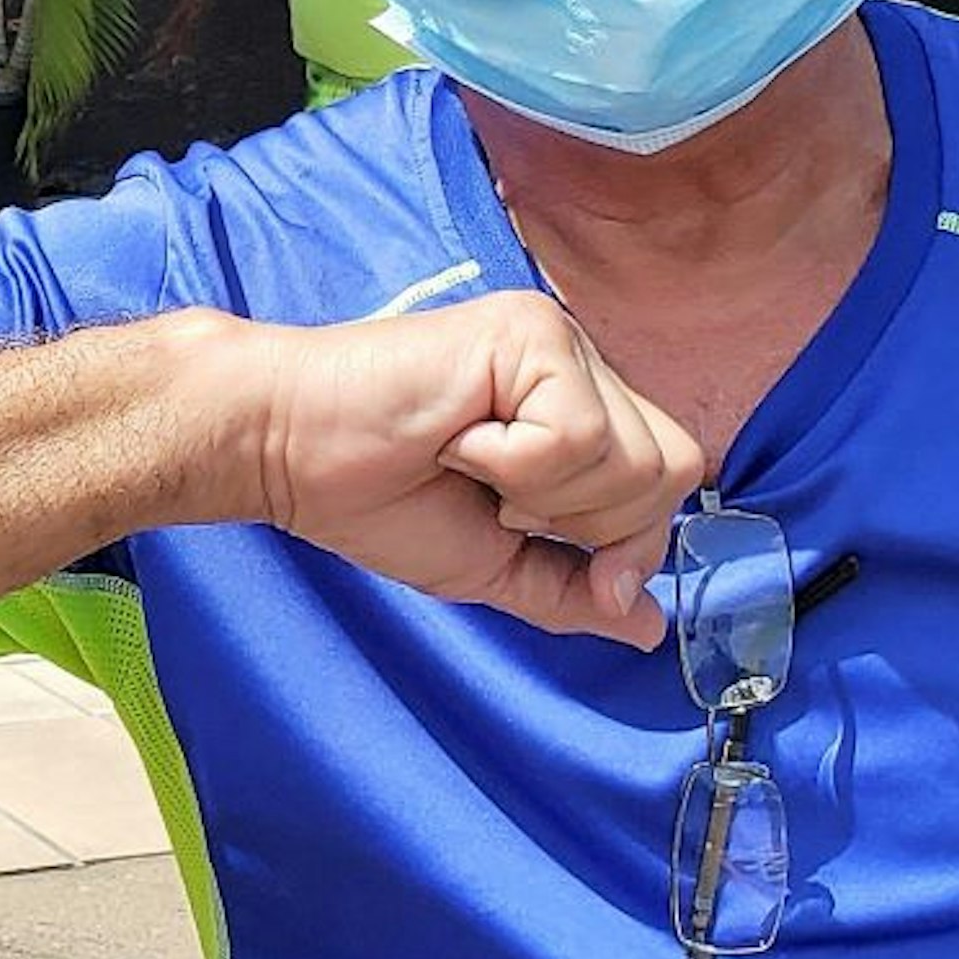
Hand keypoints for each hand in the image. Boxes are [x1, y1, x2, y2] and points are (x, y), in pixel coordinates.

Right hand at [235, 292, 703, 648]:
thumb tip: (649, 627)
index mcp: (579, 402)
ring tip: (468, 461)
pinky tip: (456, 439)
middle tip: (495, 496)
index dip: (623, 536)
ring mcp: (557, 338)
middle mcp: (580, 360)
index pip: (670, 475)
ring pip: (632, 456)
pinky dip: (513, 464)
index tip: (529, 535)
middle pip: (672, 468)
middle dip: (586, 519)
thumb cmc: (374, 497)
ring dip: (542, 493)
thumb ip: (573, 592)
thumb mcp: (493, 565)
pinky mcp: (527, 331)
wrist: (286, 451)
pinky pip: (577, 434)